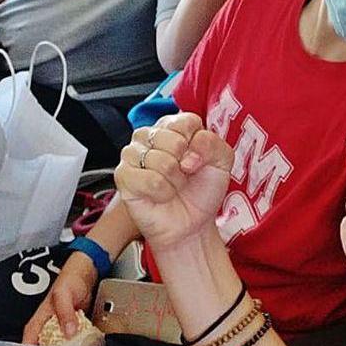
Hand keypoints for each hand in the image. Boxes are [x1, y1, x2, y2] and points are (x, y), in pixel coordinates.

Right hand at [22, 252, 97, 343]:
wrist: (86, 274)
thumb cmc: (69, 279)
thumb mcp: (64, 295)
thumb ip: (65, 314)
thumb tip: (69, 333)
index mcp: (39, 321)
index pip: (28, 343)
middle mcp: (47, 328)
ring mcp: (60, 329)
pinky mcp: (73, 329)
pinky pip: (72, 343)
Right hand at [114, 113, 233, 251]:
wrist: (192, 224)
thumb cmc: (202, 190)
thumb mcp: (222, 161)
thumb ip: (213, 144)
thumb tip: (188, 152)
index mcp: (173, 126)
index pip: (186, 121)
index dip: (197, 145)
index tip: (197, 160)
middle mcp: (150, 136)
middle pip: (174, 140)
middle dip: (186, 165)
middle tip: (184, 175)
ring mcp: (133, 154)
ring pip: (161, 161)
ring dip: (175, 181)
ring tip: (172, 186)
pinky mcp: (123, 176)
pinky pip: (150, 180)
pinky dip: (162, 192)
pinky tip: (160, 195)